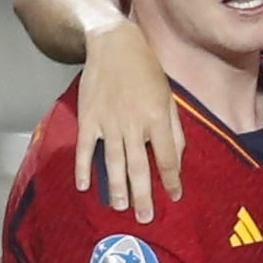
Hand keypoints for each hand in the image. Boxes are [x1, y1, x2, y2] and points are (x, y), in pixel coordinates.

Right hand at [76, 21, 181, 221]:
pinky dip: (84, 168)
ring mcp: (109, 122)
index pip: (168, 157)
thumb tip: (178, 156)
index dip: (172, 179)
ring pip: (113, 162)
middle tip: (145, 217)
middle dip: (144, 194)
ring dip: (118, 187)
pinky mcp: (88, 119)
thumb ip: (175, 127)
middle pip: (140, 166)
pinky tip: (86, 187)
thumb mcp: (170, 95)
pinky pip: (85, 148)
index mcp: (158, 118)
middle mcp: (134, 124)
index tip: (175, 196)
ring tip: (121, 208)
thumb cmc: (147, 70)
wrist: (114, 45)